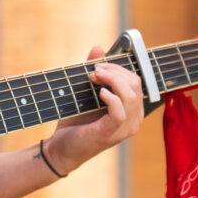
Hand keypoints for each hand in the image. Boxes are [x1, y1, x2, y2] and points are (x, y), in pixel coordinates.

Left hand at [42, 46, 143, 175]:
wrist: (60, 148)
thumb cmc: (76, 121)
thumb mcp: (86, 92)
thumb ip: (95, 72)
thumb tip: (98, 48)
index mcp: (132, 110)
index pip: (136, 82)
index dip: (119, 69)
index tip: (100, 64)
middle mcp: (133, 120)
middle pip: (135, 85)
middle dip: (114, 72)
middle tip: (93, 71)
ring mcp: (123, 129)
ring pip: (130, 96)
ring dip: (111, 80)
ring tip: (93, 77)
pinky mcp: (110, 134)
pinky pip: (120, 112)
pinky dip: (111, 98)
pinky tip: (99, 92)